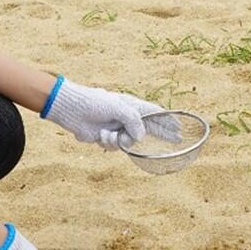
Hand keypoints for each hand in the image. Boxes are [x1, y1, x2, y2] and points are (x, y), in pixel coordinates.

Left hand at [45, 79, 169, 149]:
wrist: (71, 110)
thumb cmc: (94, 103)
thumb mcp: (118, 108)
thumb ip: (134, 121)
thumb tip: (141, 137)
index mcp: (131, 106)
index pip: (154, 114)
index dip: (167, 121)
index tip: (179, 126)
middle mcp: (126, 117)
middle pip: (150, 128)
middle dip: (162, 134)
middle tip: (177, 139)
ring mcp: (117, 128)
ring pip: (129, 142)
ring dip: (118, 140)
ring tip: (106, 132)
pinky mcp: (107, 137)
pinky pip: (115, 147)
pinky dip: (107, 142)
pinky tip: (99, 134)